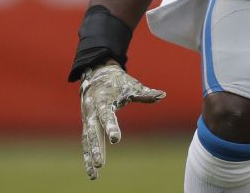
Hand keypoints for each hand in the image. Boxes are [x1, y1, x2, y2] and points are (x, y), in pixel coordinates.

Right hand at [80, 61, 165, 179]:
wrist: (96, 74)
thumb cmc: (118, 81)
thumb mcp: (131, 85)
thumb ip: (145, 93)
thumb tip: (162, 95)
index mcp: (102, 100)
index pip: (106, 115)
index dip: (111, 126)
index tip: (115, 139)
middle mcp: (92, 111)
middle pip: (93, 132)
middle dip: (97, 149)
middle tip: (101, 164)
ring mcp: (88, 119)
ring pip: (88, 140)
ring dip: (90, 157)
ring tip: (94, 175)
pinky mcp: (87, 125)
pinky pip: (86, 142)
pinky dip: (88, 156)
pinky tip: (92, 172)